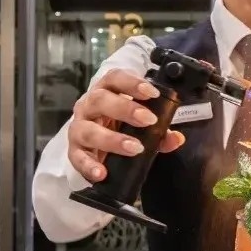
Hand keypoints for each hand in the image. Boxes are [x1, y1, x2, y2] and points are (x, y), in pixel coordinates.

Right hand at [68, 70, 185, 184]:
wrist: (94, 143)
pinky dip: (89, 165)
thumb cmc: (118, 125)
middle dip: (125, 108)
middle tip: (148, 119)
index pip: (115, 78)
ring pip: (88, 129)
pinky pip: (77, 157)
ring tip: (134, 148)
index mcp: (106, 91)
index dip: (132, 83)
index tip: (152, 93)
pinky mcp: (74, 150)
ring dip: (112, 139)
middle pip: (100, 99)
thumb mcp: (139, 124)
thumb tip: (175, 139)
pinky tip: (102, 173)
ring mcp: (79, 127)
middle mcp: (89, 106)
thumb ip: (159, 131)